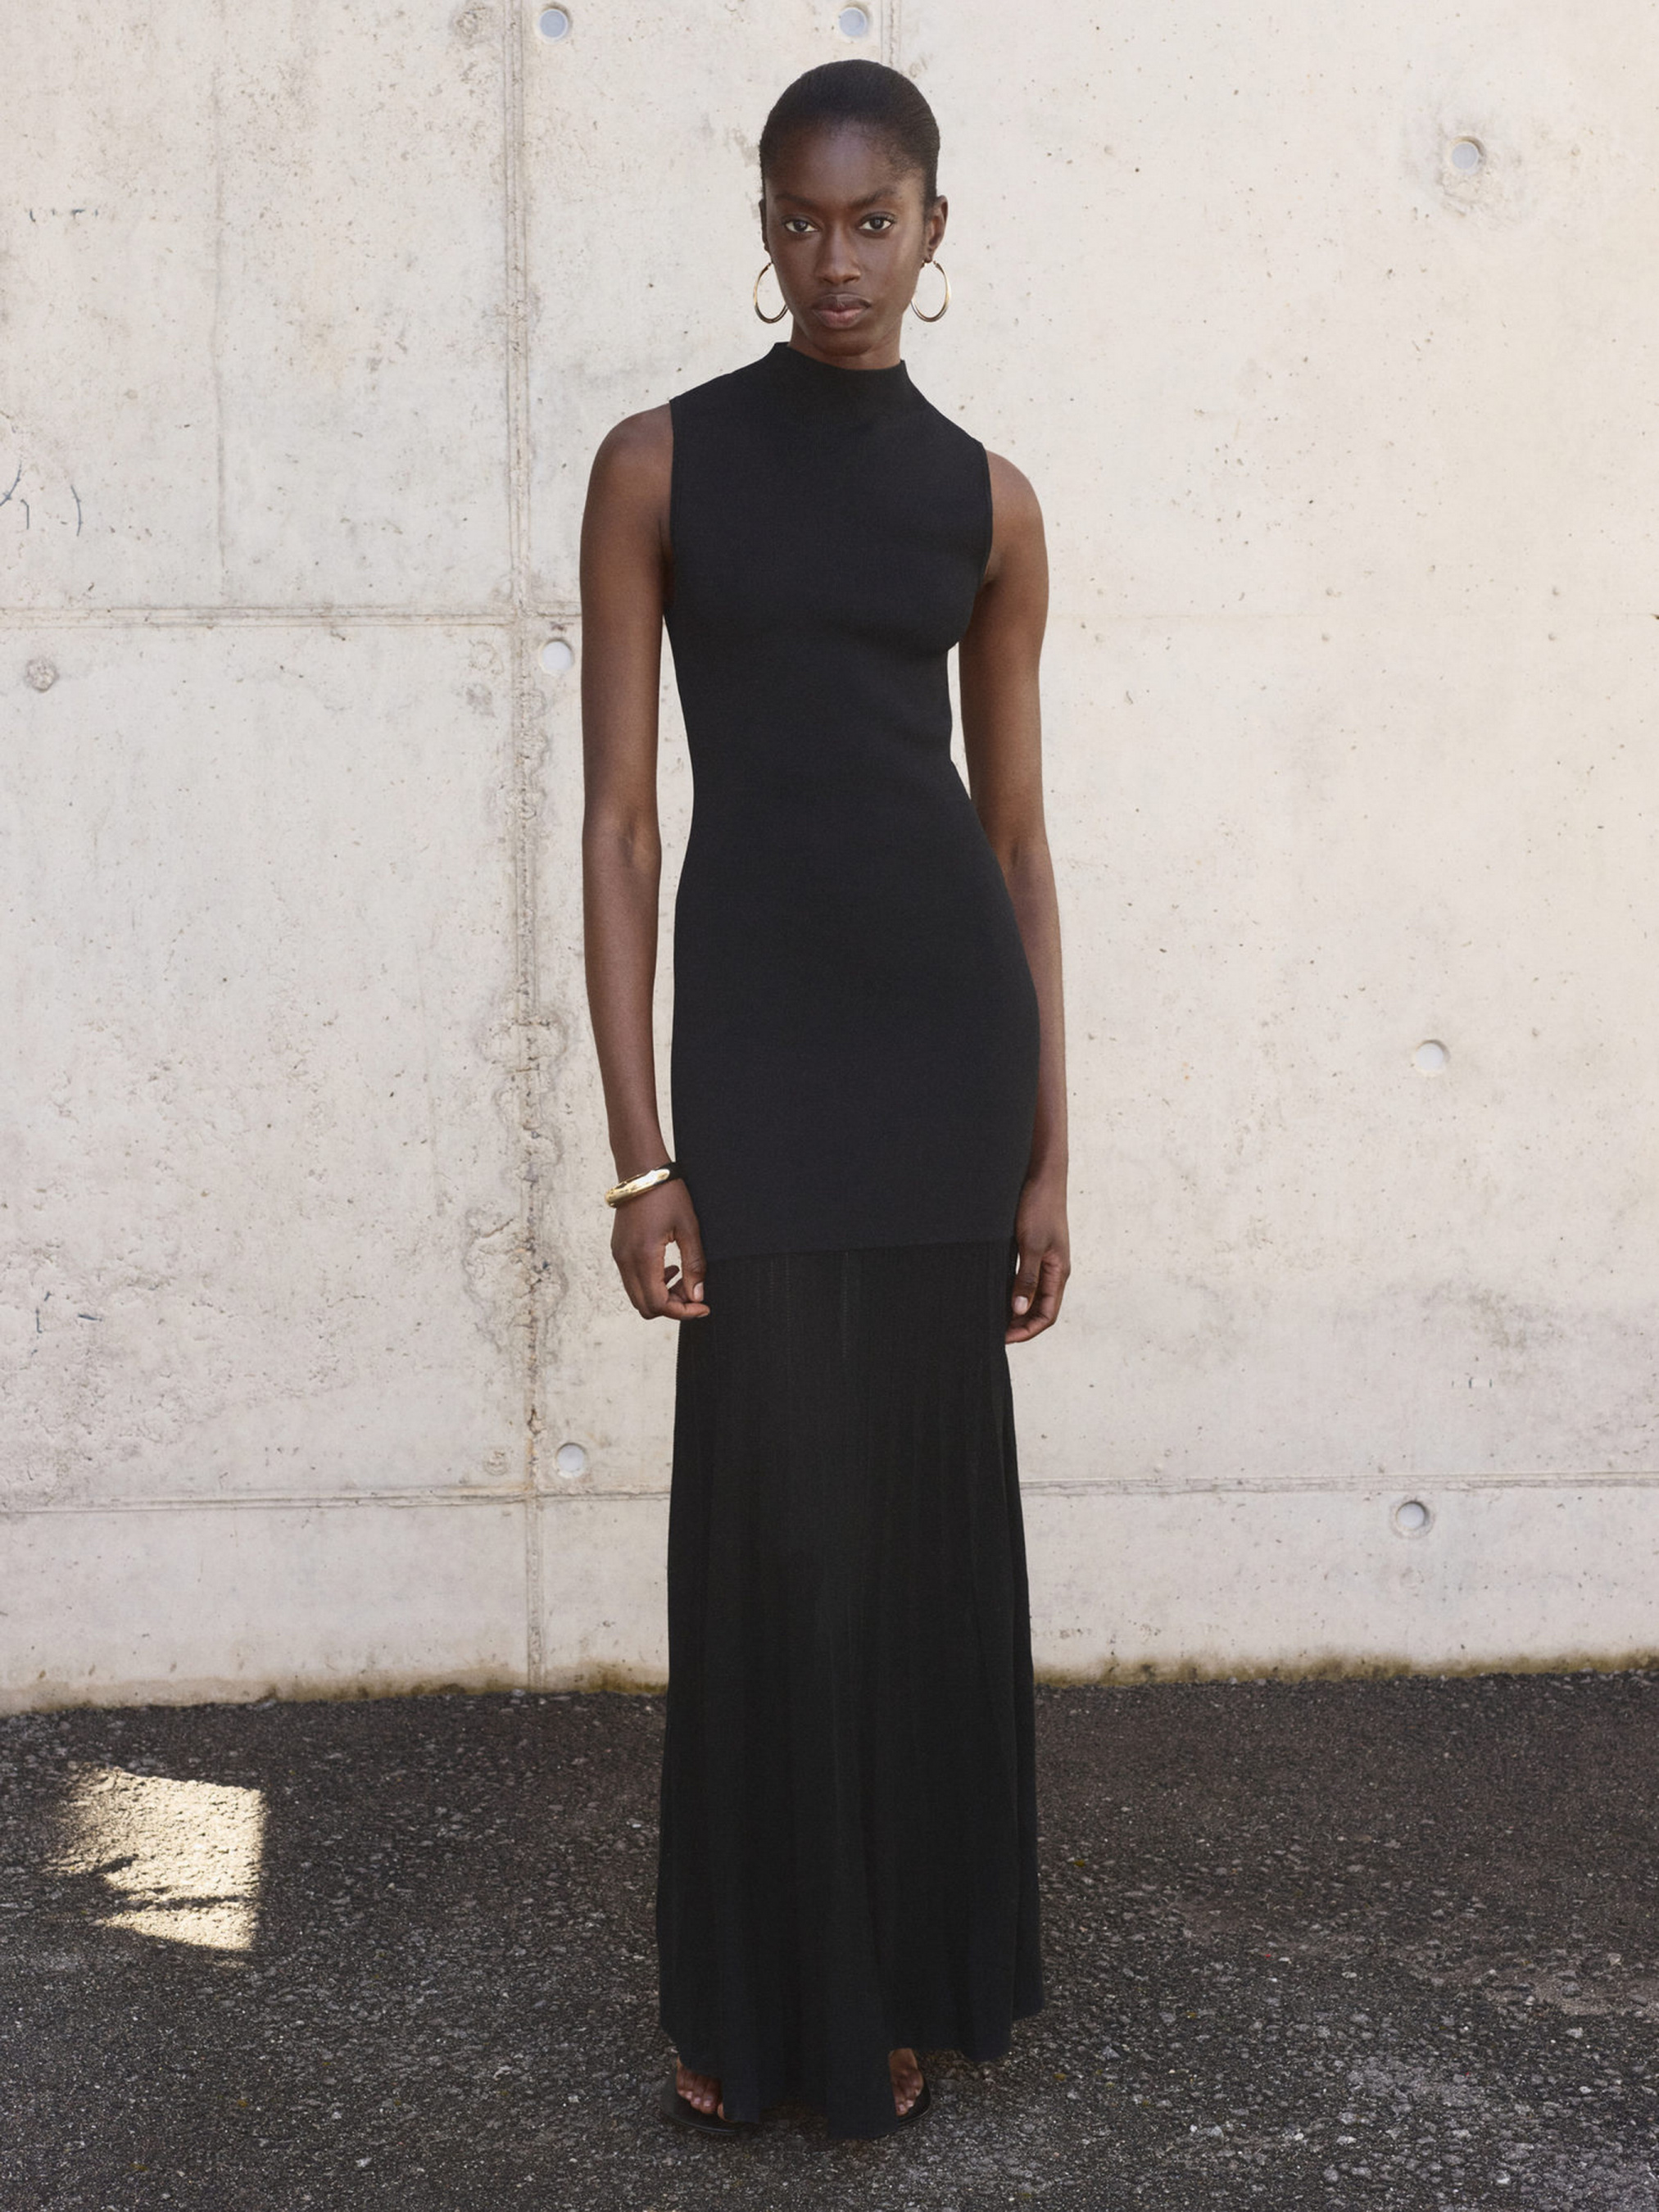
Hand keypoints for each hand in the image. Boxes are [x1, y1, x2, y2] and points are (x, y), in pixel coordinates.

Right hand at [610, 1179, 709, 1320]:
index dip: (683, 1312)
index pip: (658, 1304)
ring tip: (683, 1278)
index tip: (703, 1306)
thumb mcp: (689, 1228)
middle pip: (645, 1307)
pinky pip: (632, 1281)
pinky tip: (669, 1268)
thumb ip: (694, 1265)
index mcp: (643, 1256)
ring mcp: (619, 1256)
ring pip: (637, 1296)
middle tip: (694, 1293)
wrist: (641, 1170)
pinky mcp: (619, 1251)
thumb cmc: (667, 1194)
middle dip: (672, 1307)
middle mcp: (625, 1261)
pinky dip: (651, 1284)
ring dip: (661, 1296)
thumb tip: (697, 1296)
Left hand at [1006, 1170, 1068, 1343]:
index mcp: (1058, 1272)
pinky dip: (1013, 1291)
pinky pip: (1025, 1278)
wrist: (1041, 1175)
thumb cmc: (1039, 1207)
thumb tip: (1019, 1310)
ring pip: (1032, 1295)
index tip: (1004, 1338)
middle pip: (1040, 1309)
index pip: (1047, 1315)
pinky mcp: (1033, 1248)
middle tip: (994, 1332)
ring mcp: (1044, 1259)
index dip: (1027, 1331)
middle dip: (1020, 1324)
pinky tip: (995, 1292)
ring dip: (1015, 1309)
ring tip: (993, 1318)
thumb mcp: (1031, 1244)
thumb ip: (1026, 1277)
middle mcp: (1053, 1270)